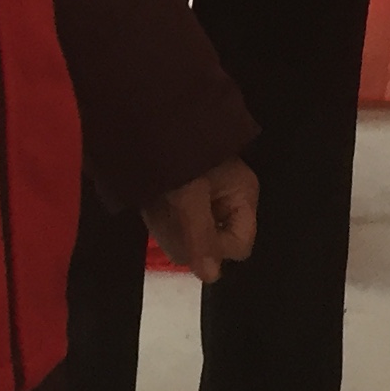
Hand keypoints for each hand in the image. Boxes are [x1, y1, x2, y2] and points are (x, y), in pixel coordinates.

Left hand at [142, 159, 259, 282]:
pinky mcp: (184, 192)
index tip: (189, 233)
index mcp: (242, 196)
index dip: (215, 248)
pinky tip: (151, 203)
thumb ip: (201, 239)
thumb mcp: (188, 198)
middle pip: (213, 241)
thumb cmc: (175, 155)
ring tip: (155, 204)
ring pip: (191, 233)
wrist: (147, 113)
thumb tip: (211, 277)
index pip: (239, 245)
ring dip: (170, 226)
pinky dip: (162, 216)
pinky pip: (177, 220)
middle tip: (166, 214)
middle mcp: (229, 198)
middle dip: (187, 236)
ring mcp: (206, 195)